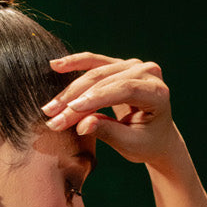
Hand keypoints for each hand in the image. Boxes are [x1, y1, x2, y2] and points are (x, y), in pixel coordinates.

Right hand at [42, 53, 177, 165]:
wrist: (156, 136)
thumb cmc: (146, 143)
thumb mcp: (130, 144)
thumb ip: (108, 132)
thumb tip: (82, 125)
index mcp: (157, 92)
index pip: (123, 89)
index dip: (96, 99)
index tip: (71, 111)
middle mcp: (147, 72)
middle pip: (105, 81)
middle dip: (76, 100)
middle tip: (52, 117)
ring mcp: (133, 65)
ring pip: (96, 72)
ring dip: (70, 90)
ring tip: (50, 107)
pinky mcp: (119, 65)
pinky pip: (94, 62)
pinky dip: (74, 64)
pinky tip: (56, 65)